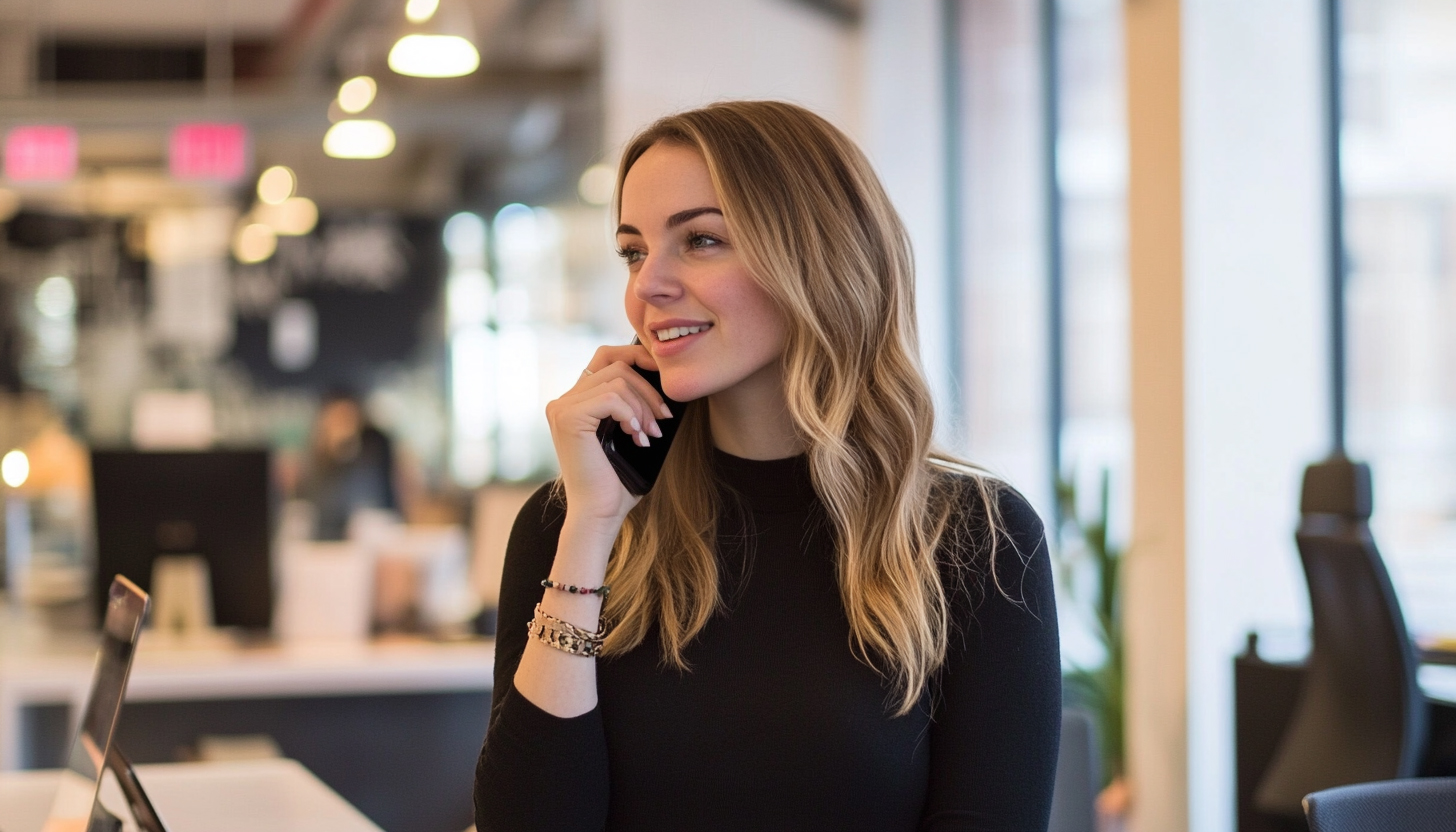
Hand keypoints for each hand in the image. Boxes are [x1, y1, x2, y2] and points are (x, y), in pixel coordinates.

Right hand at [545, 343, 673, 527]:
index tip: (663, 375)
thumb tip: (663, 376)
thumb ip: (633, 403)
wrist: (599, 513)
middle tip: (664, 417)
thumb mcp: (628, 432)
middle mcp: (563, 401)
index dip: (637, 357)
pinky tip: (635, 436)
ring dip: (643, 407)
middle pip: (615, 365)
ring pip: (617, 381)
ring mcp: (562, 408)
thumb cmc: (617, 481)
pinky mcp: (568, 418)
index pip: (606, 358)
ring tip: (650, 435)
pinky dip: (631, 415)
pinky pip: (611, 397)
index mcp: (575, 402)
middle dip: (648, 388)